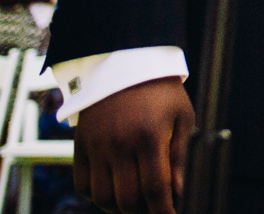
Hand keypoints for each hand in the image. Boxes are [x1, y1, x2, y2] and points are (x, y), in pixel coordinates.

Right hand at [74, 76, 194, 213]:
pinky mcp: (80, 145)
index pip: (155, 189)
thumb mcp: (182, 116)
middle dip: (143, 212)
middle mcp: (120, 144)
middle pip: (127, 199)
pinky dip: (96, 197)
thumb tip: (177, 193)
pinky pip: (82, 184)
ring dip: (119, 208)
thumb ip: (179, 156)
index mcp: (150, 137)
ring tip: (135, 204)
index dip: (163, 211)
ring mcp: (97, 146)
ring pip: (103, 197)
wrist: (124, 64)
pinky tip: (113, 193)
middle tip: (155, 208)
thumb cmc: (161, 90)